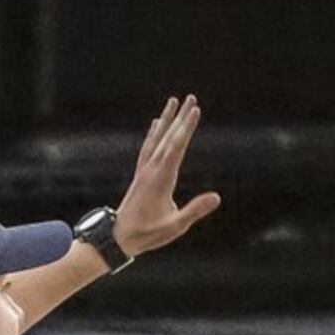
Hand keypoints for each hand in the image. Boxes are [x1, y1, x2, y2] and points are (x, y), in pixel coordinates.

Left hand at [115, 96, 223, 255]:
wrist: (118, 236)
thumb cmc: (148, 233)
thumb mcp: (175, 226)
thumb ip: (195, 210)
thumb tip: (216, 197)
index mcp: (161, 179)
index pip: (176, 147)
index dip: (186, 128)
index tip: (195, 110)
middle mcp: (151, 169)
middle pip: (168, 137)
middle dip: (180, 117)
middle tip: (191, 98)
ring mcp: (144, 170)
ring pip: (156, 138)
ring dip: (166, 119)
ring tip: (173, 101)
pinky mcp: (141, 174)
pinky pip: (148, 147)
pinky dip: (153, 133)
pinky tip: (156, 124)